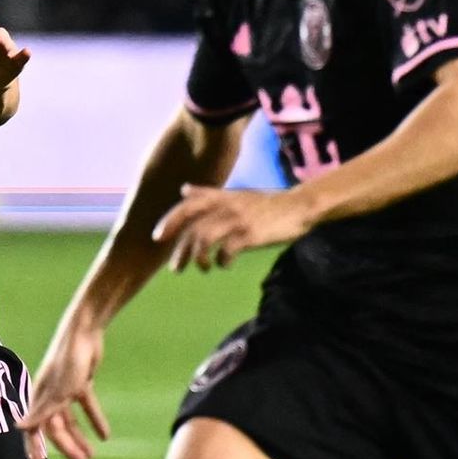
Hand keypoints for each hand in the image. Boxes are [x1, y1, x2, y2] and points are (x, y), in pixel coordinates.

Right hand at [16, 324, 112, 458]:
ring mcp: (66, 389)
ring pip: (71, 420)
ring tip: (92, 455)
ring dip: (81, 437)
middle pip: (57, 427)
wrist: (85, 331)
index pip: (36, 429)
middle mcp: (50, 395)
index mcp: (40, 398)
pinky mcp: (81, 382)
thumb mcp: (57, 392)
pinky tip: (104, 435)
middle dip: (68, 447)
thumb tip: (19, 429)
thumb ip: (41, 413)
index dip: (35, 448)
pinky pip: (87, 406)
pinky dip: (95, 420)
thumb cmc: (67, 361)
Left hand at [154, 184, 318, 271]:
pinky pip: (226, 250)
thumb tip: (183, 190)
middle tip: (175, 268)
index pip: (187, 206)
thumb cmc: (265, 204)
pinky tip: (224, 265)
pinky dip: (221, 261)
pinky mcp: (250, 234)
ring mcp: (237, 220)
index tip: (158, 238)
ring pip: (204, 239)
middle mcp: (225, 206)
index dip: (170, 221)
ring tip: (203, 269)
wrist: (299, 206)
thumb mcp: (235, 194)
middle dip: (180, 250)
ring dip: (198, 258)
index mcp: (220, 197)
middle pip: (192, 227)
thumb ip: (208, 193)